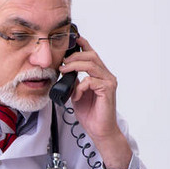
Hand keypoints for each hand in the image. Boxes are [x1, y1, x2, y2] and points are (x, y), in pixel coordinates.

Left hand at [59, 36, 131, 168]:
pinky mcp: (107, 90)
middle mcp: (106, 75)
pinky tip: (76, 96)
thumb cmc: (90, 113)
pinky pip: (91, 80)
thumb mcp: (77, 93)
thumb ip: (74, 81)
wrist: (99, 130)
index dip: (83, 43)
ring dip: (75, 66)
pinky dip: (80, 87)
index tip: (72, 38)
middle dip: (74, 56)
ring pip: (91, 64)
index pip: (92, 53)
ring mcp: (108, 82)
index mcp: (99, 74)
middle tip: (62, 63)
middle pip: (91, 55)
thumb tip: (65, 71)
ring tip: (64, 72)